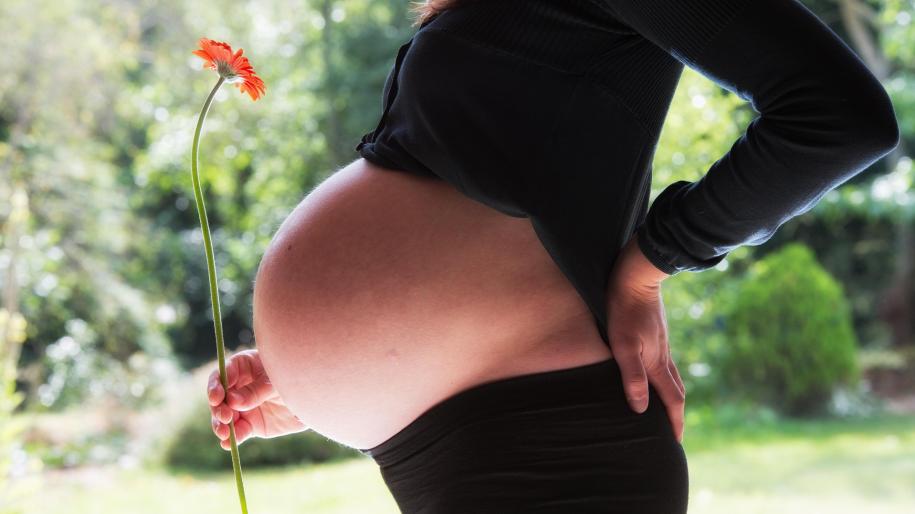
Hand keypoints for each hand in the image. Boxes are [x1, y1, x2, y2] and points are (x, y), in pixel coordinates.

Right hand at [207, 348, 308, 449]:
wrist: (315, 399)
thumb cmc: (296, 379)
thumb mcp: (277, 382)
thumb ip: (257, 391)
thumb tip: (232, 401)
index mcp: (244, 367)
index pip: (223, 374)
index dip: (216, 385)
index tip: (218, 396)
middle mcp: (239, 387)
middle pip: (219, 397)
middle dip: (218, 407)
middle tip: (225, 416)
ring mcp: (243, 407)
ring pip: (224, 417)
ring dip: (220, 425)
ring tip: (223, 432)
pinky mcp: (251, 424)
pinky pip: (237, 432)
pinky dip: (232, 438)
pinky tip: (228, 444)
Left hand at [605, 231, 685, 441]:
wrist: (635, 275)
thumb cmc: (624, 310)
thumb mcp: (623, 345)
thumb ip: (633, 376)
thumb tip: (642, 409)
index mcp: (657, 362)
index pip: (671, 399)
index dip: (674, 422)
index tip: (675, 442)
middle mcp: (663, 355)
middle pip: (675, 389)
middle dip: (676, 413)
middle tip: (673, 431)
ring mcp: (661, 342)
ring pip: (670, 374)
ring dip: (669, 394)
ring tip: (663, 407)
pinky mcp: (654, 331)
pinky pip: (663, 361)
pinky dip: (662, 376)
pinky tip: (652, 373)